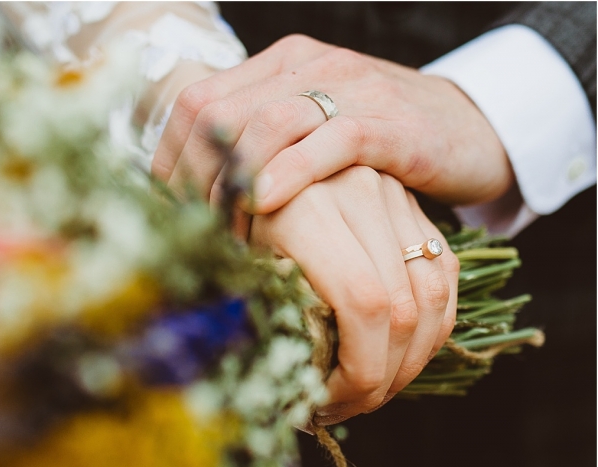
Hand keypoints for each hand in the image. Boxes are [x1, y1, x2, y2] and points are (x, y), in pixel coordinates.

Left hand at [151, 34, 513, 212]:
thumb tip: (202, 195)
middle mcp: (308, 67)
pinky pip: (331, 139)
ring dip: (234, 180)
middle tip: (192, 228)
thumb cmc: (379, 143)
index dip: (171, 157)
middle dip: (194, 175)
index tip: (167, 208)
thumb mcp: (311, 135)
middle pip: (219, 111)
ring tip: (224, 227)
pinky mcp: (390, 122)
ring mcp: (350, 89)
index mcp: (280, 66)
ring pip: (266, 122)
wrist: (471, 128)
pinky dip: (292, 171)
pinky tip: (266, 203)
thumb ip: (262, 147)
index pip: (198, 102)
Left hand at [249, 167, 459, 421]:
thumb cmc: (236, 220)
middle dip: (382, 377)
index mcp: (306, 209)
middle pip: (402, 309)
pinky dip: (429, 330)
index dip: (359, 369)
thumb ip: (266, 311)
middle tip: (348, 407)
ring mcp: (394, 197)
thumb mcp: (237, 261)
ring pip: (432, 299)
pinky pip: (443, 280)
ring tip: (371, 390)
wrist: (267, 154)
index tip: (328, 401)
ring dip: (410, 361)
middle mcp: (360, 194)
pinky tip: (398, 357)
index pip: (362, 304)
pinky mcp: (415, 209)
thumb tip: (292, 388)